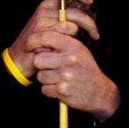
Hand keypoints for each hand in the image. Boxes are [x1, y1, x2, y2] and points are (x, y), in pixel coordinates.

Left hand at [5, 0, 119, 120]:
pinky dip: (50, 91)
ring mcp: (66, 75)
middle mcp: (70, 59)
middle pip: (38, 59)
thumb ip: (61, 42)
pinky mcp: (63, 90)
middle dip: (41, 65)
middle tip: (51, 68)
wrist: (99, 91)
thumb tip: (39, 38)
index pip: (46, 36)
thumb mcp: (78, 50)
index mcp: (73, 46)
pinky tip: (60, 88)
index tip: (30, 46)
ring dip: (47, 79)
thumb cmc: (84, 68)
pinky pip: (44, 89)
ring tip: (59, 78)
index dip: (34, 40)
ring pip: (40, 76)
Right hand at [5, 0, 98, 79]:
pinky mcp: (42, 37)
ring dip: (77, 37)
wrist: (18, 60)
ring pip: (71, 26)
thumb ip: (61, 19)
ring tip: (76, 46)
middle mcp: (43, 12)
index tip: (90, 1)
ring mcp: (42, 24)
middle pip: (74, 12)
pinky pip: (64, 38)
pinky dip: (68, 45)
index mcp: (45, 6)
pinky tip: (66, 51)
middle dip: (89, 23)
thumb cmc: (36, 44)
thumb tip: (83, 15)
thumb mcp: (46, 26)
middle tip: (95, 34)